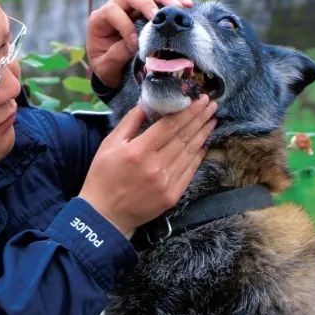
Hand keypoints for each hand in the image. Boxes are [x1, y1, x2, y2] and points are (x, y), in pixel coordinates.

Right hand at [79, 95, 217, 237]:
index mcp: (138, 151)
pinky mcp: (173, 195)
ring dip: (203, 134)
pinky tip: (204, 144)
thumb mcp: (109, 145)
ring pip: (190, 153)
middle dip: (200, 118)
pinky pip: (190, 171)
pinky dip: (198, 156)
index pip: (170, 125)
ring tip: (212, 120)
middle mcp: (156, 166)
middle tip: (212, 104)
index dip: (188, 111)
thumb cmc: (103, 177)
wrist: (105, 215)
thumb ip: (130, 123)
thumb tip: (147, 103)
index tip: (200, 99)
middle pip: (184, 137)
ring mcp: (167, 182)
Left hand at [87, 0, 192, 89]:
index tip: (136, 45)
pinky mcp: (151, 8)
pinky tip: (188, 5)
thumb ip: (115, 57)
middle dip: (146, 3)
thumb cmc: (108, 67)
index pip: (112, 12)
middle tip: (158, 16)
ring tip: (180, 7)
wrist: (116, 69)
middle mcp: (117, 6)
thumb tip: (136, 45)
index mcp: (100, 19)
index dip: (124, 25)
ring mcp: (135, 5)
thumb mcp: (106, 68)